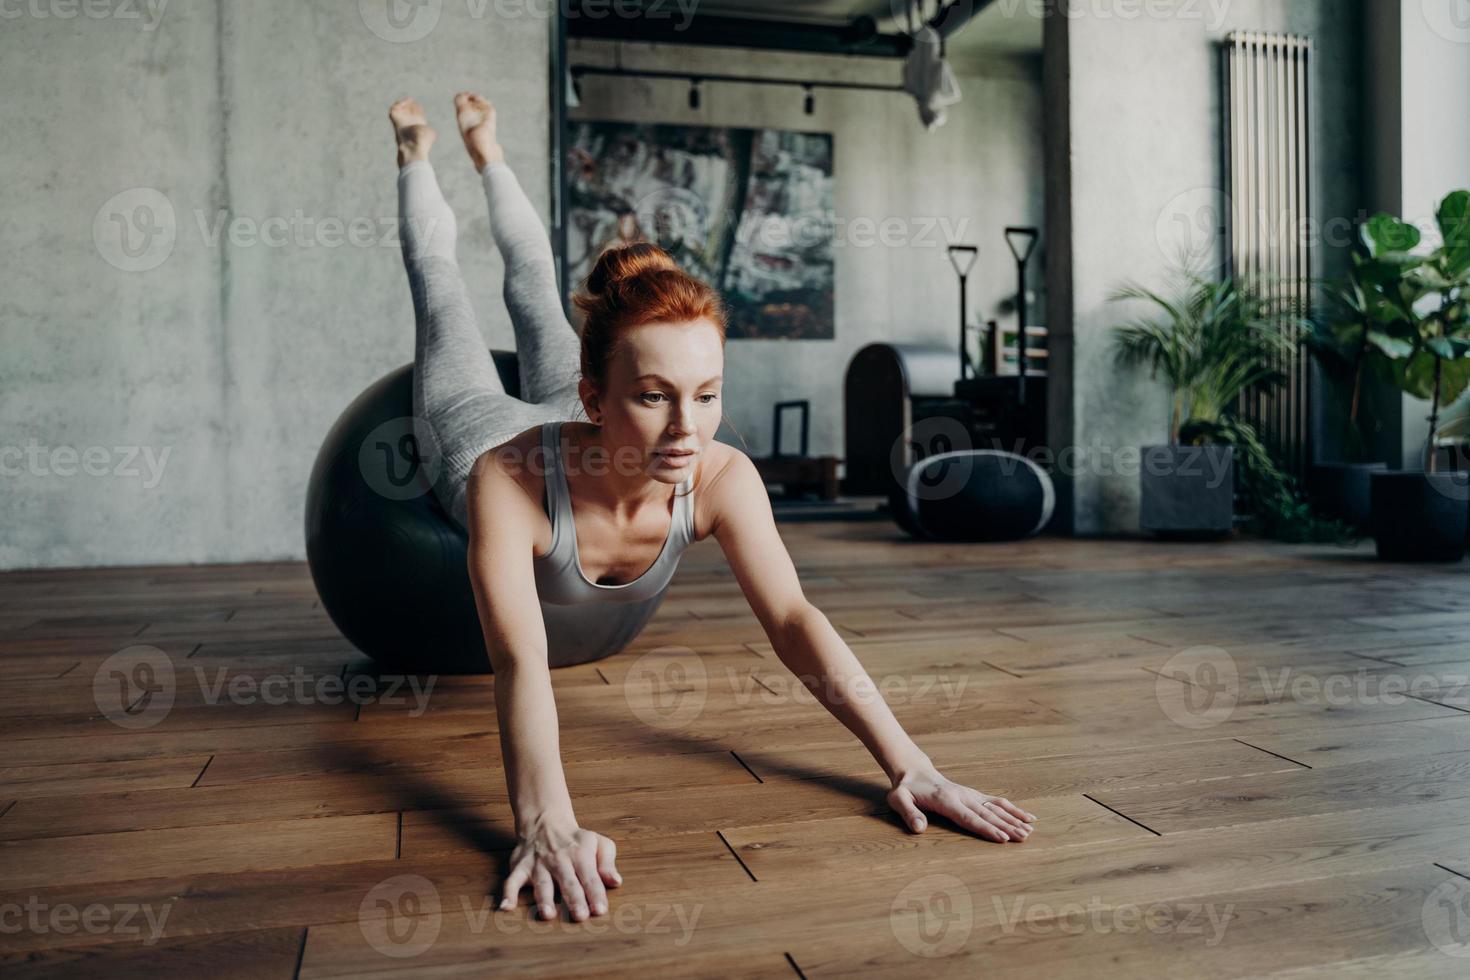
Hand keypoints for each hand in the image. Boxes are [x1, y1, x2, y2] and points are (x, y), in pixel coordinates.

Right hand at [498, 816, 621, 919]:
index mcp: (581, 854)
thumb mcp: (598, 843)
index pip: (590, 877)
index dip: (595, 894)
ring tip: (547, 914)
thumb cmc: (577, 839)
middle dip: (574, 899)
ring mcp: (538, 864)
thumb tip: (616, 882)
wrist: (546, 820)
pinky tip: (505, 907)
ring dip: (544, 898)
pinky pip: (512, 880)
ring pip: (541, 882)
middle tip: (580, 916)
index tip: (600, 910)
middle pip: (568, 882)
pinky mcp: (520, 866)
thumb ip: (608, 863)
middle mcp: (559, 860)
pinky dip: (507, 893)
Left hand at [887, 767, 1035, 842]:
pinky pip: (997, 802)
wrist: (914, 771)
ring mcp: (971, 795)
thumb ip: (909, 814)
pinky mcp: (975, 795)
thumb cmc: (906, 789)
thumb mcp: (898, 800)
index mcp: (946, 800)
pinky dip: (1013, 809)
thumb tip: (919, 829)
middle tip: (1023, 838)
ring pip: (996, 807)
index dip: (986, 828)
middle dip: (1006, 826)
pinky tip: (1028, 817)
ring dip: (1013, 819)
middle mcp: (963, 796)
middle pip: (987, 814)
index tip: (1002, 838)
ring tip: (1030, 830)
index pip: (969, 817)